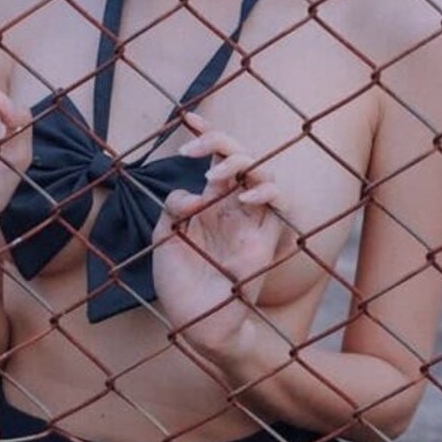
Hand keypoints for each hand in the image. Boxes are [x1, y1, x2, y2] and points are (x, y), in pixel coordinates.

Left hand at [152, 111, 289, 356]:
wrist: (197, 325)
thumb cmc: (181, 286)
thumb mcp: (164, 239)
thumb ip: (173, 208)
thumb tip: (191, 191)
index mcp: (209, 204)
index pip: (213, 157)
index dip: (203, 132)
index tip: (186, 117)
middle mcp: (231, 208)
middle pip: (241, 157)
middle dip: (220, 140)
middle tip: (192, 149)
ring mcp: (250, 222)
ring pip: (264, 172)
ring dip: (242, 163)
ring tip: (215, 176)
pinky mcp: (265, 240)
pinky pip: (278, 206)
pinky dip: (265, 192)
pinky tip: (242, 196)